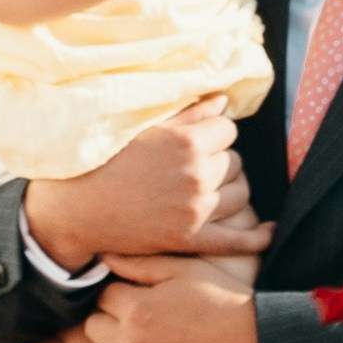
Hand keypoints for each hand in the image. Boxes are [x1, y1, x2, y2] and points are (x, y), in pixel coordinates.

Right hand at [30, 114, 256, 267]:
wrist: (73, 208)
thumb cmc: (104, 160)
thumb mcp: (143, 128)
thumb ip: (189, 114)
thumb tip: (224, 101)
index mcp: (188, 144)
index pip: (227, 130)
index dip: (212, 133)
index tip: (194, 138)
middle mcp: (198, 176)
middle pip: (234, 161)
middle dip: (218, 159)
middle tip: (191, 164)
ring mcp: (196, 211)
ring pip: (240, 193)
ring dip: (229, 187)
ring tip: (207, 185)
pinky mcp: (190, 239)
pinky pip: (236, 240)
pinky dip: (257, 237)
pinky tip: (269, 230)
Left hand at [78, 258, 264, 342]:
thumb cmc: (229, 304)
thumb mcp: (188, 271)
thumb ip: (142, 263)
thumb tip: (104, 255)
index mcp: (138, 307)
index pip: (104, 296)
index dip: (117, 293)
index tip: (133, 293)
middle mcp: (132, 342)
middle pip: (93, 327)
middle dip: (106, 320)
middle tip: (128, 318)